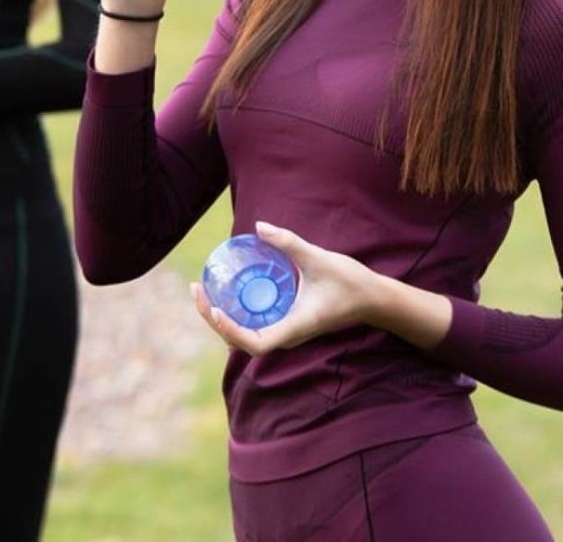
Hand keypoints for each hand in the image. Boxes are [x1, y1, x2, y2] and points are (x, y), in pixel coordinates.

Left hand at [191, 222, 383, 356]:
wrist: (372, 300)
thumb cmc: (349, 282)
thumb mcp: (318, 257)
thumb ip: (289, 242)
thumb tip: (259, 226)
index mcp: (294, 329)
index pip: (255, 343)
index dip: (231, 330)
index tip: (215, 309)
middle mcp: (287, 337)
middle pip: (241, 341)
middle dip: (214, 319)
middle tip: (197, 289)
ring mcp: (286, 333)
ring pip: (245, 336)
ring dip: (220, 318)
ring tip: (203, 292)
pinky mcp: (287, 325)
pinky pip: (254, 326)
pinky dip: (235, 314)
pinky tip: (226, 292)